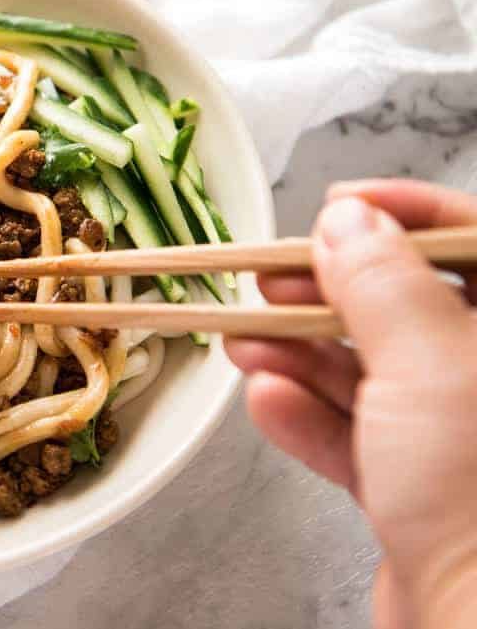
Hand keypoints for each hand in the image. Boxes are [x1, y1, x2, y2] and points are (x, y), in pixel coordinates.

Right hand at [226, 179, 476, 628]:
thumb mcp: (429, 361)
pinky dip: (306, 416)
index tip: (340, 204)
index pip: (475, 241)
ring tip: (242, 339)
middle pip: (408, 306)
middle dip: (328, 289)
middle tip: (267, 276)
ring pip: (371, 371)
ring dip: (299, 352)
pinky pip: (354, 435)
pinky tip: (268, 402)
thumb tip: (346, 222)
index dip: (407, 211)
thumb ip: (381, 281)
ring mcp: (458, 439)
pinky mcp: (418, 491)